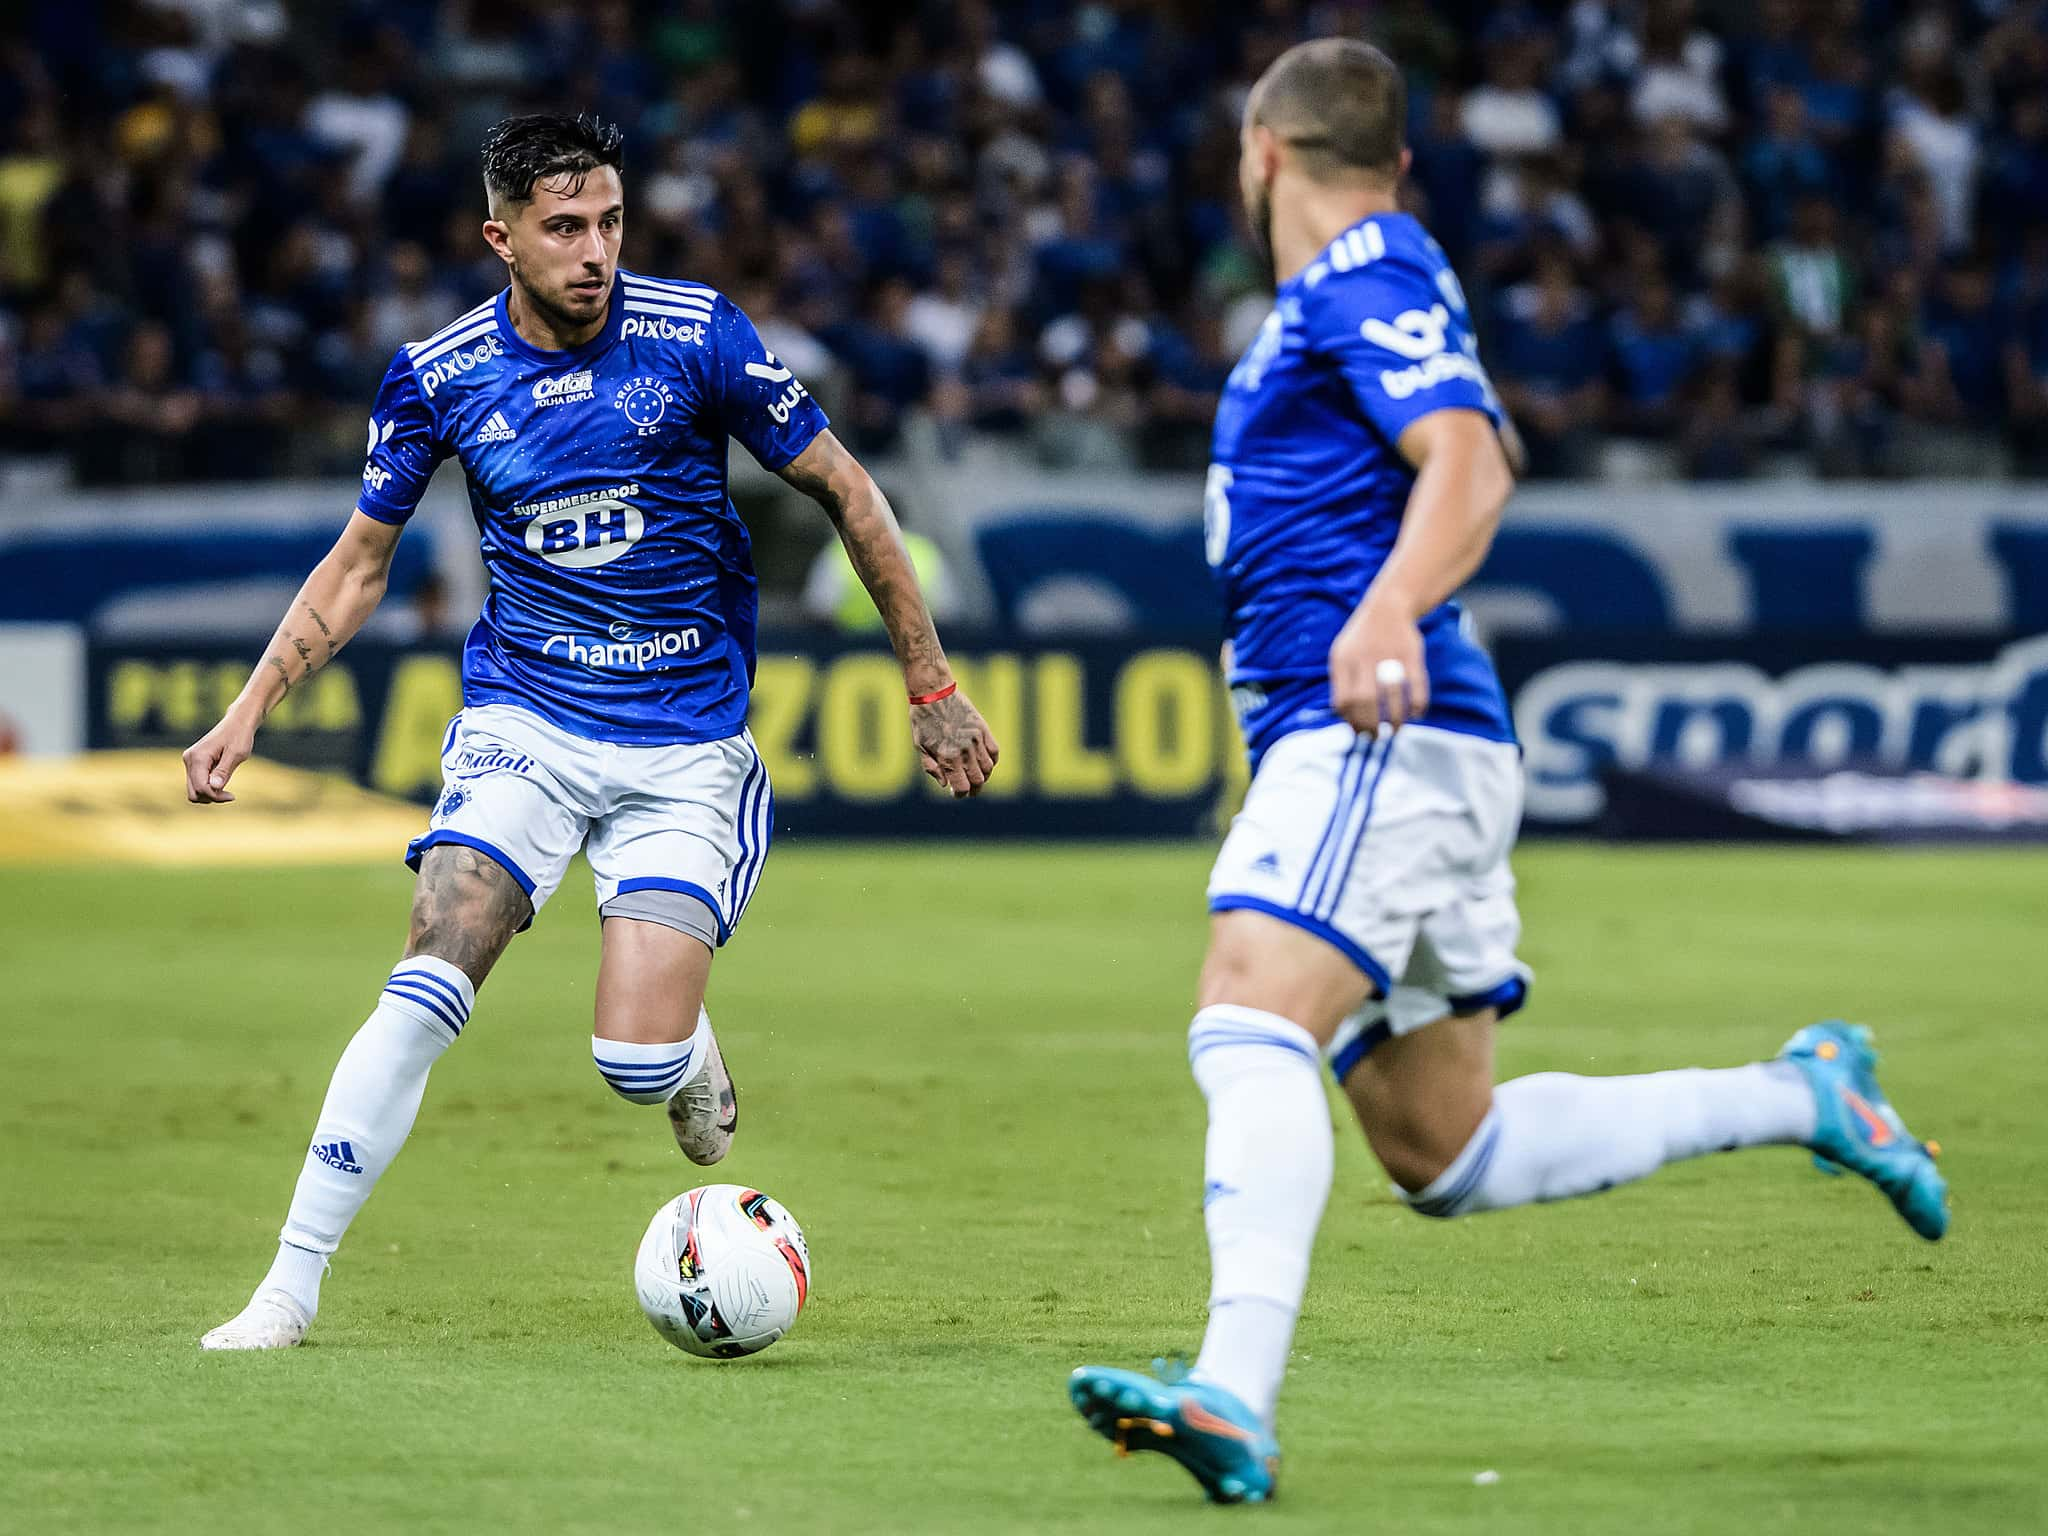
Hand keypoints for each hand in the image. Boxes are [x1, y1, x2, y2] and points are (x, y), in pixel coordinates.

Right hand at [183, 707, 258, 802]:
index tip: (232, 796)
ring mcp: (190, 761)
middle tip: (229, 794)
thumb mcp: (236, 754)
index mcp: (198, 757)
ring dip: (209, 793)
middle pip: (193, 792)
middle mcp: (189, 759)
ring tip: (226, 787)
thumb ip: (224, 771)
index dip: (215, 796)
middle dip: (211, 797)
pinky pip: (197, 783)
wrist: (237, 722)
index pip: (201, 787)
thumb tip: (214, 787)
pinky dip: (208, 787)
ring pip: (194, 790)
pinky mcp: (194, 763)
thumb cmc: (239, 736)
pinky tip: (221, 782)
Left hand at [911, 688, 999, 797]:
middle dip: (973, 790)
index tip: (956, 793)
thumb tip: (945, 784)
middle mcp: (964, 751)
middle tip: (969, 791)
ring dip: (983, 776)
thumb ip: (932, 767)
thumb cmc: (923, 720)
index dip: (960, 794)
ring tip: (976, 777)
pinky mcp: (983, 729)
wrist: (934, 694)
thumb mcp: (920, 746)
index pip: (961, 787)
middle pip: (977, 781)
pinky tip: (984, 763)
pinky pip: (994, 751)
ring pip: (988, 768)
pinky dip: (992, 761)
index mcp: (947, 757)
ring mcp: (976, 740)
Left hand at [1329, 598, 1428, 735]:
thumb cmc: (1361, 639)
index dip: (1351, 721)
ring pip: (1392, 696)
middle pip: (1365, 701)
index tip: (1358, 732)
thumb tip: (1345, 720)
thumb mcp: (1341, 654)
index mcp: (1343, 659)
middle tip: (1376, 737)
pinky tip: (1416, 714)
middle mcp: (1364, 656)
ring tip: (1395, 730)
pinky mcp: (1412, 653)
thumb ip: (1341, 683)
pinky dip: (1418, 704)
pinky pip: (1417, 685)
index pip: (1343, 700)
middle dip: (1371, 725)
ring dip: (1395, 719)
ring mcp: (1389, 654)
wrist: (1387, 606)